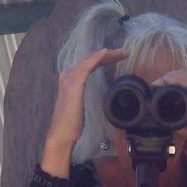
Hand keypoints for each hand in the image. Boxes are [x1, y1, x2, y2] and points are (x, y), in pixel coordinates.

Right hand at [41, 49, 127, 176]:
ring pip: (90, 60)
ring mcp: (70, 79)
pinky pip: (87, 66)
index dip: (104, 58)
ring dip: (107, 54)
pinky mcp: (74, 85)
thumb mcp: (81, 104)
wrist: (62, 134)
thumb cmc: (73, 123)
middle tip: (124, 52)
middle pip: (90, 59)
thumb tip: (97, 91)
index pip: (89, 64)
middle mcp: (68, 76)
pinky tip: (106, 54)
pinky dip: (96, 58)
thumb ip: (85, 94)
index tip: (119, 56)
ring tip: (122, 52)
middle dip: (108, 54)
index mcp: (70, 79)